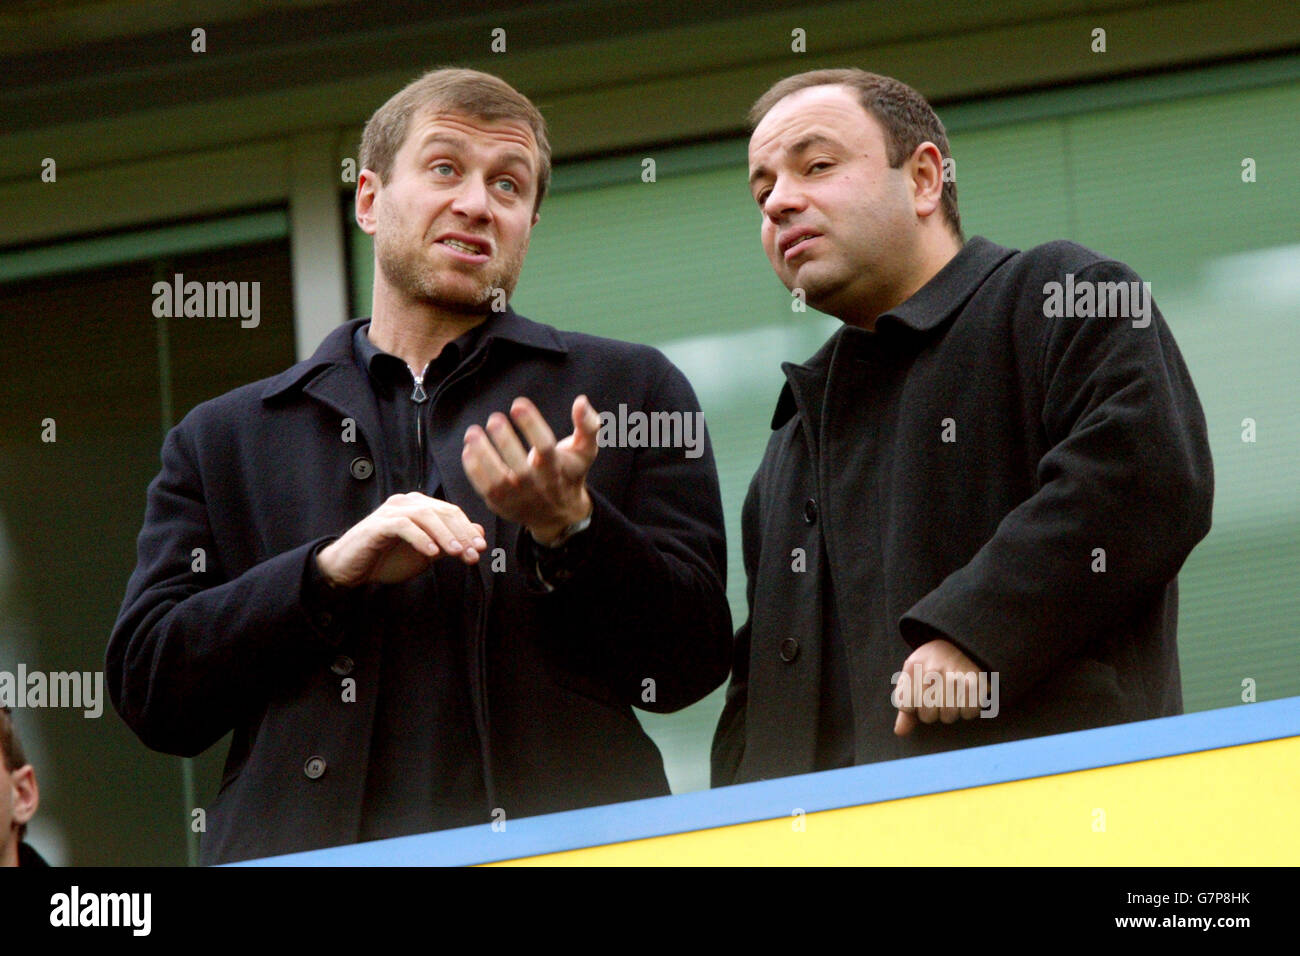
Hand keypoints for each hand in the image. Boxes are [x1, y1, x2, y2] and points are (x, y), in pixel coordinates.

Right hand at [316, 492, 486, 587]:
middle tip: (474, 553)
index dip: (468, 529)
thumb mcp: (425, 552)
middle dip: (461, 533)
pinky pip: (403, 526)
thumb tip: (479, 533)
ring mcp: (391, 512)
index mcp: (419, 506)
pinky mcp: (377, 525)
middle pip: (442, 511)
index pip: (451, 512)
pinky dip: (420, 538)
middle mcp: (406, 503)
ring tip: (457, 552)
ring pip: (426, 516)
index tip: (481, 549)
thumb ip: (449, 542)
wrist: (350, 569)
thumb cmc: (387, 559)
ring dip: (445, 535)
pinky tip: (432, 553)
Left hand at [461, 395, 598, 542]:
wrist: (558, 515)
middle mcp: (537, 486)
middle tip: (494, 418)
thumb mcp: (584, 451)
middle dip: (505, 441)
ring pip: (498, 480)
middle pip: (520, 467)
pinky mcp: (501, 505)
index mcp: (557, 470)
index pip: (545, 447)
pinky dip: (474, 470)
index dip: (531, 425)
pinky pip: (484, 488)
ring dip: (483, 455)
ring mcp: (518, 498)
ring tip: (473, 432)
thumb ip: (587, 426)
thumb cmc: (568, 474)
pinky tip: (469, 449)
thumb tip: (581, 401)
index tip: (518, 404)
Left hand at [892, 638, 983, 735]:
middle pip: (927, 714)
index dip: (912, 708)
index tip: (918, 698)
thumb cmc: (931, 666)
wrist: (961, 643)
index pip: (906, 706)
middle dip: (931, 713)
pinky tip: (965, 699)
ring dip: (950, 713)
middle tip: (937, 701)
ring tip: (951, 699)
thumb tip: (900, 732)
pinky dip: (968, 711)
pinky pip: (969, 711)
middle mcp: (932, 669)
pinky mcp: (975, 680)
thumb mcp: (913, 678)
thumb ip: (905, 705)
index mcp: (913, 666)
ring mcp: (954, 674)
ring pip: (948, 715)